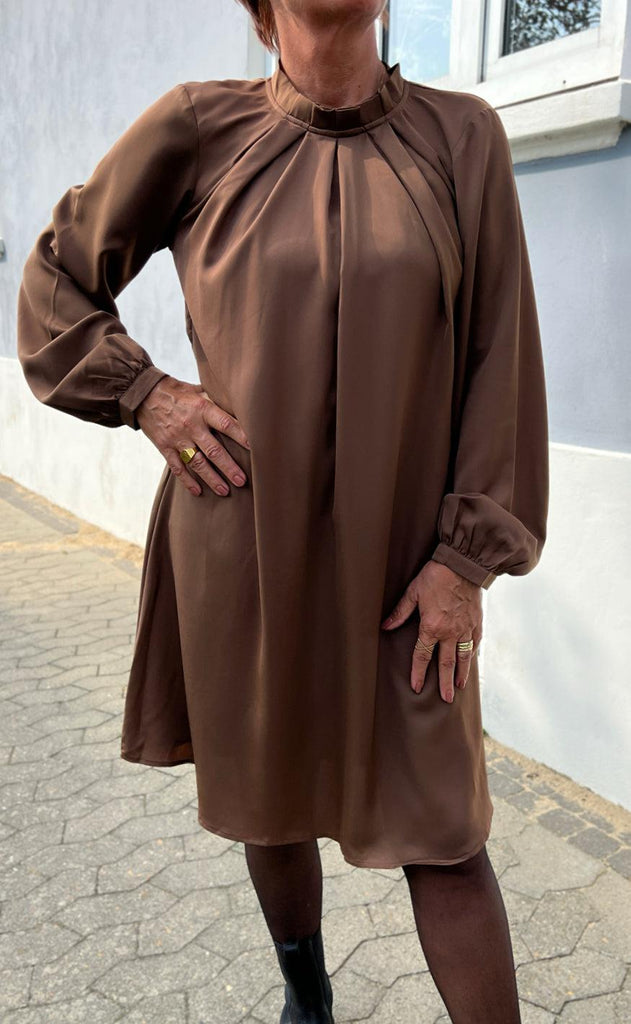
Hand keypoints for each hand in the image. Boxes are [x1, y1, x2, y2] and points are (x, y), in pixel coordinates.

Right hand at [136, 376, 249, 496]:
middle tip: (242, 481)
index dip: (241, 436)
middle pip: (214, 450)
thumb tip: (240, 405)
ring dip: (212, 478)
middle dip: (229, 467)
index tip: (256, 449)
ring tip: (224, 491)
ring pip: (197, 463)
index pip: (226, 424)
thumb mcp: (197, 390)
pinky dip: (187, 481)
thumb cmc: (176, 391)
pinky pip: (177, 468)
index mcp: (202, 409)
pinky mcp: (164, 447)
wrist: (143, 393)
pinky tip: (198, 491)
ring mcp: (177, 438)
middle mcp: (191, 425)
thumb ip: (216, 400)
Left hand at [380, 559, 482, 702]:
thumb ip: (400, 612)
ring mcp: (465, 629)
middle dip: (445, 683)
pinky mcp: (477, 623)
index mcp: (432, 627)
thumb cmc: (436, 576)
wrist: (463, 565)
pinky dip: (472, 655)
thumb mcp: (413, 592)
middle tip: (446, 699)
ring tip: (460, 687)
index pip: (423, 656)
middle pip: (446, 664)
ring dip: (461, 674)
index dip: (419, 673)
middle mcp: (450, 632)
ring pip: (463, 657)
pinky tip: (470, 662)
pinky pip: (474, 644)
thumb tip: (385, 626)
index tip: (417, 687)